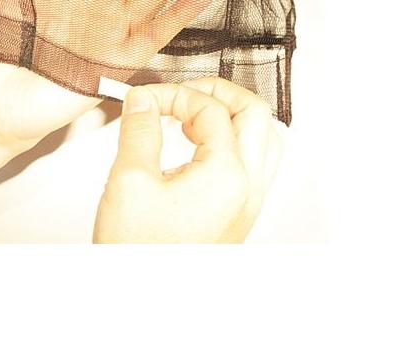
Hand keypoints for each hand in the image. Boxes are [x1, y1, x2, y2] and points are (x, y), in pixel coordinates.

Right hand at [93, 78, 282, 242]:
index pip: (209, 109)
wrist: (144, 300)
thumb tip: (143, 99)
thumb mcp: (129, 182)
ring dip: (232, 115)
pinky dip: (233, 140)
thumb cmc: (139, 254)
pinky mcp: (238, 213)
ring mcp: (248, 202)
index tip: (145, 99)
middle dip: (218, 92)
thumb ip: (139, 129)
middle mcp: (248, 188)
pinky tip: (203, 144)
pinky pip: (254, 161)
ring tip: (195, 115)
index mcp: (228, 175)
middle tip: (184, 93)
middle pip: (256, 113)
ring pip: (263, 137)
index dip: (173, 94)